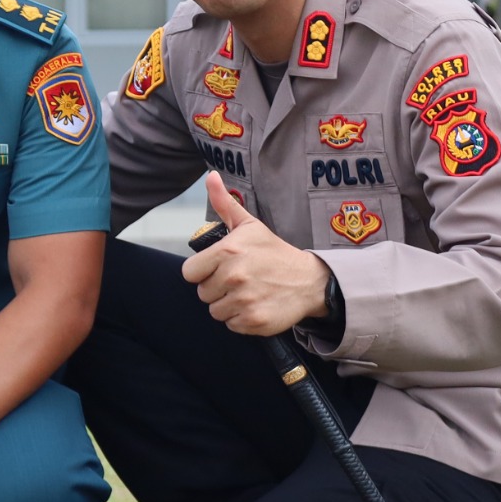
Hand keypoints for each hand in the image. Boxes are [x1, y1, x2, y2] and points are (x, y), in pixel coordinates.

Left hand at [182, 174, 331, 336]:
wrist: (310, 281)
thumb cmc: (273, 252)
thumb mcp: (249, 226)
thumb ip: (224, 204)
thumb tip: (211, 176)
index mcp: (228, 252)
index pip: (190, 273)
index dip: (203, 271)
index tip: (220, 268)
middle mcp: (234, 276)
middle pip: (202, 293)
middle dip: (217, 288)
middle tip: (240, 280)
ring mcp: (244, 300)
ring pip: (215, 311)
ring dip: (228, 305)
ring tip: (249, 292)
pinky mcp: (254, 321)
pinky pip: (231, 325)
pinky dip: (241, 319)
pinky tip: (257, 305)